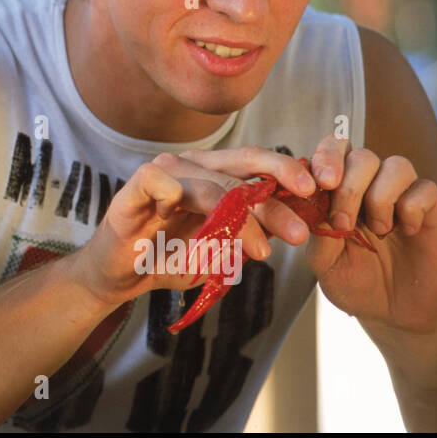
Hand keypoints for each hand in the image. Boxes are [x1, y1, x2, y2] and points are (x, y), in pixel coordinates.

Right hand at [71, 152, 286, 307]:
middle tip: (299, 229)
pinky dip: (175, 198)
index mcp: (213, 173)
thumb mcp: (220, 249)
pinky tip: (183, 223)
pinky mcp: (136, 184)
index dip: (286, 172)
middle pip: (240, 167)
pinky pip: (160, 181)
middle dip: (274, 198)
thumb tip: (296, 226)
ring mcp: (164, 171)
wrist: (120, 274)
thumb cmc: (169, 256)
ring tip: (260, 252)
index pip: (255, 163)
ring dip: (239, 219)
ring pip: (210, 184)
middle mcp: (192, 165)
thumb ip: (251, 233)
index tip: (316, 195)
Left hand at [304, 137, 436, 334]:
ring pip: (397, 165)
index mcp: (338, 192)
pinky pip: (424, 189)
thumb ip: (320, 233)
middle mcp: (369, 187)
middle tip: (343, 222)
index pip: (334, 150)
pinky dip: (411, 208)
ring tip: (377, 230)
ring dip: (381, 197)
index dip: (328, 156)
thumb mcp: (326, 265)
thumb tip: (315, 202)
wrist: (394, 314)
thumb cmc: (355, 283)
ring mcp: (401, 197)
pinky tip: (405, 231)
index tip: (323, 182)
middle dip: (349, 186)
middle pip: (363, 156)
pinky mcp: (430, 212)